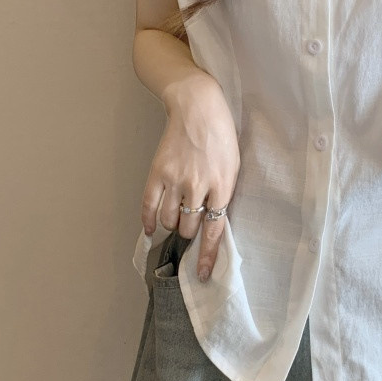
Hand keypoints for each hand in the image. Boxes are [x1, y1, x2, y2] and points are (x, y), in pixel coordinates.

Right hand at [141, 76, 239, 282]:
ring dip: (172, 225)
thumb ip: (224, 193)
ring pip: (168, 219)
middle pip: (188, 226)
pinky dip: (148, 221)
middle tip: (189, 226)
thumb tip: (213, 221)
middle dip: (189, 232)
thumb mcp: (233, 165)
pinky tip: (150, 229)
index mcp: (223, 185)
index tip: (204, 274)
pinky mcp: (158, 171)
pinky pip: (149, 205)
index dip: (208, 255)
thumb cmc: (221, 136)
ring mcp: (176, 178)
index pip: (214, 229)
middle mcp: (199, 185)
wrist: (198, 106)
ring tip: (176, 218)